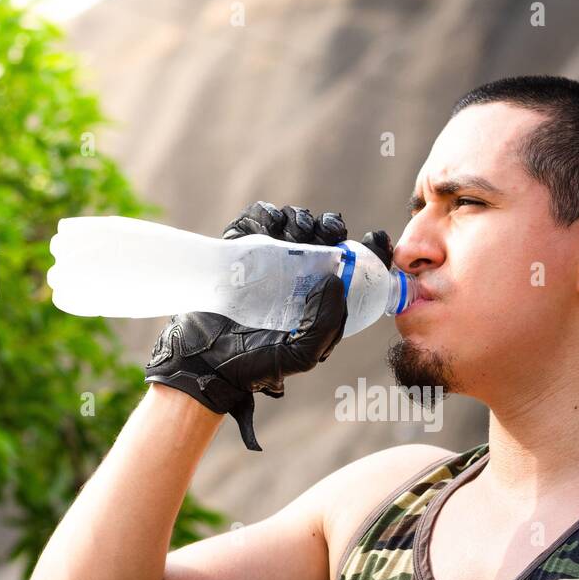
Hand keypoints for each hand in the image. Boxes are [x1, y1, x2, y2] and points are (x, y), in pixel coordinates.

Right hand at [145, 201, 390, 452]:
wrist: (204, 362)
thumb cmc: (253, 365)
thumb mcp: (302, 354)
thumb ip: (327, 324)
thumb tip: (336, 280)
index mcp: (318, 300)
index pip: (351, 268)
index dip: (369, 251)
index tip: (374, 240)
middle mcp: (296, 277)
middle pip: (324, 238)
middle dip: (331, 227)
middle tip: (330, 232)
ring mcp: (267, 261)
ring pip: (294, 224)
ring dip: (301, 219)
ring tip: (297, 232)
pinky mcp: (239, 250)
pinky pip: (257, 220)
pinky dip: (268, 214)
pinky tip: (274, 225)